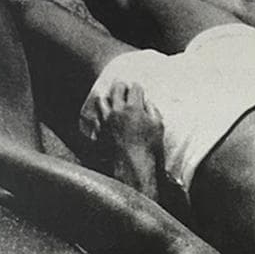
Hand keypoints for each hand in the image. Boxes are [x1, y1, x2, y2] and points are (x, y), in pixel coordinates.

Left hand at [83, 81, 163, 198]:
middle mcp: (117, 111)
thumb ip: (153, 112)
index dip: (138, 88)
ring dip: (108, 98)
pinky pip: (96, 118)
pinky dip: (101, 115)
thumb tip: (148, 103)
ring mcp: (106, 120)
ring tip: (111, 101)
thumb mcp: (158, 128)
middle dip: (121, 86)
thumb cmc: (149, 149)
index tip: (138, 90)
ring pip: (102, 100)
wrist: (132, 167)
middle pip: (116, 89)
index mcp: (134, 108)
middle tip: (123, 87)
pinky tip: (105, 118)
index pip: (135, 88)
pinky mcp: (99, 131)